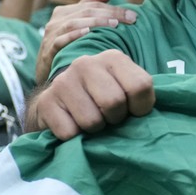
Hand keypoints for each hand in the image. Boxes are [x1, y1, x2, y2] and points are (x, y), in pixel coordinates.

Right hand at [31, 49, 153, 139]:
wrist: (56, 104)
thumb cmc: (98, 99)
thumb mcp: (123, 87)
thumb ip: (139, 93)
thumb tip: (150, 116)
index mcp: (112, 57)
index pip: (140, 86)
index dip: (140, 108)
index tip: (132, 111)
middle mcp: (86, 63)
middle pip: (114, 103)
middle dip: (114, 119)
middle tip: (108, 117)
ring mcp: (63, 81)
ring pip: (92, 121)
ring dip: (94, 130)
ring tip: (89, 121)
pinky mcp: (46, 101)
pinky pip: (70, 132)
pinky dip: (74, 137)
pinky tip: (71, 124)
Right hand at [34, 0, 136, 84]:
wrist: (46, 74)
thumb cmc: (64, 49)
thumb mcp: (75, 27)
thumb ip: (87, 9)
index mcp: (63, 12)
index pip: (92, 4)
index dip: (113, 7)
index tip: (133, 14)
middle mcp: (56, 21)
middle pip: (85, 11)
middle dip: (110, 13)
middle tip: (131, 18)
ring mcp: (51, 35)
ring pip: (74, 23)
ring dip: (96, 22)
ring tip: (114, 25)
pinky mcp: (48, 50)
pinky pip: (61, 40)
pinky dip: (74, 35)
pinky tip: (88, 33)